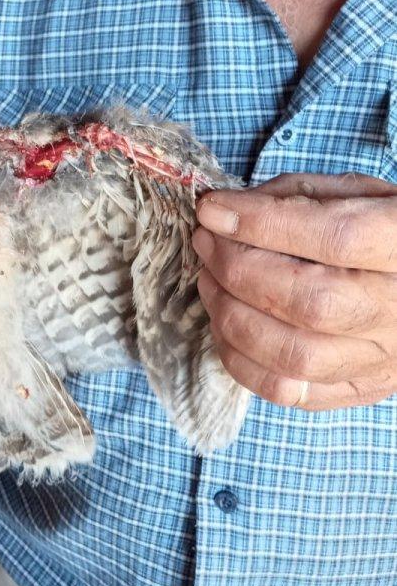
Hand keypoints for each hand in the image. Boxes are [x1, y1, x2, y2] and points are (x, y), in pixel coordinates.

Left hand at [193, 173, 396, 411]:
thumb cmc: (383, 231)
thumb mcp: (355, 193)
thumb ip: (295, 196)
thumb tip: (225, 210)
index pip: (335, 238)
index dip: (262, 224)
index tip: (213, 210)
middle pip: (308, 301)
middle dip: (237, 269)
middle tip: (206, 242)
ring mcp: (382, 359)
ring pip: (293, 354)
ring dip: (231, 315)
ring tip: (210, 280)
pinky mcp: (358, 388)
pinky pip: (287, 391)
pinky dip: (241, 360)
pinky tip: (226, 324)